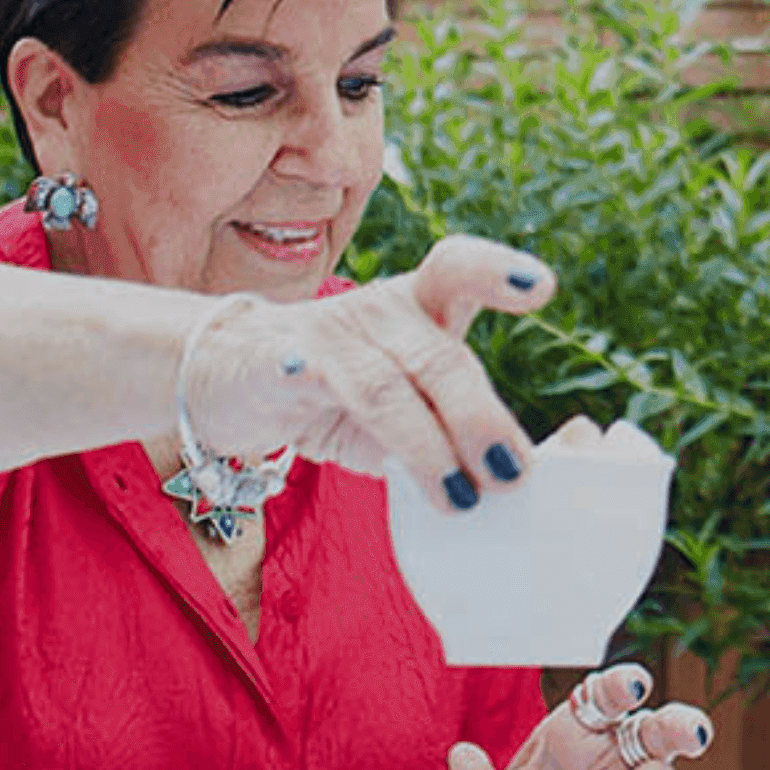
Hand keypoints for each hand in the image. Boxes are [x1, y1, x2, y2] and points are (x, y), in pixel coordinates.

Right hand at [185, 235, 554, 510]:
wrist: (229, 374)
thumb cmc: (339, 391)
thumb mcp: (406, 406)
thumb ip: (453, 431)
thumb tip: (512, 479)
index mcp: (420, 309)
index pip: (460, 271)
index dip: (497, 273)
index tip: (540, 287)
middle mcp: (380, 313)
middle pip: (439, 359)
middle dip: (480, 419)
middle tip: (512, 474)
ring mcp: (328, 334)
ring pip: (386, 388)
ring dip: (426, 446)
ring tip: (461, 498)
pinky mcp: (276, 363)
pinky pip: (304, 376)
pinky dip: (314, 383)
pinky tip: (318, 392)